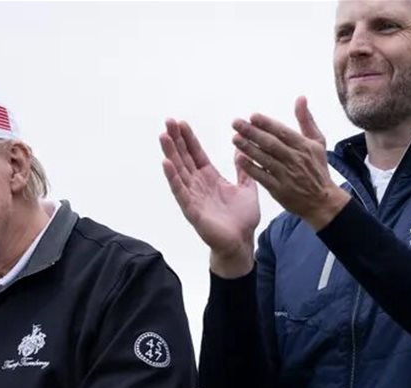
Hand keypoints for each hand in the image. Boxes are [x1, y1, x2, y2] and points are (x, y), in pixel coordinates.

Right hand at [160, 117, 260, 277]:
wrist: (241, 242)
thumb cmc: (243, 220)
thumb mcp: (247, 189)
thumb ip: (243, 171)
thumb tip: (242, 152)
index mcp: (210, 178)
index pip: (196, 154)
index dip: (188, 138)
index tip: (180, 122)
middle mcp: (198, 185)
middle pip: (184, 158)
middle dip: (175, 140)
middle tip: (168, 121)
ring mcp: (193, 197)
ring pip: (179, 171)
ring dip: (170, 153)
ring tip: (163, 136)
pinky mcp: (192, 210)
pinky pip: (180, 191)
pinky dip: (173, 178)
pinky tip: (166, 163)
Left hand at [231, 96, 350, 229]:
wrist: (322, 200)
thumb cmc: (317, 168)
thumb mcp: (317, 142)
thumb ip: (306, 120)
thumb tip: (300, 98)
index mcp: (304, 146)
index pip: (282, 132)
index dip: (267, 124)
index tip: (252, 116)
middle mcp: (295, 159)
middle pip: (271, 144)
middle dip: (252, 132)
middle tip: (236, 123)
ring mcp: (287, 175)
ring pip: (265, 159)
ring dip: (248, 148)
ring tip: (234, 138)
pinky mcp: (279, 190)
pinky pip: (263, 177)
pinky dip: (251, 168)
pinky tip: (239, 159)